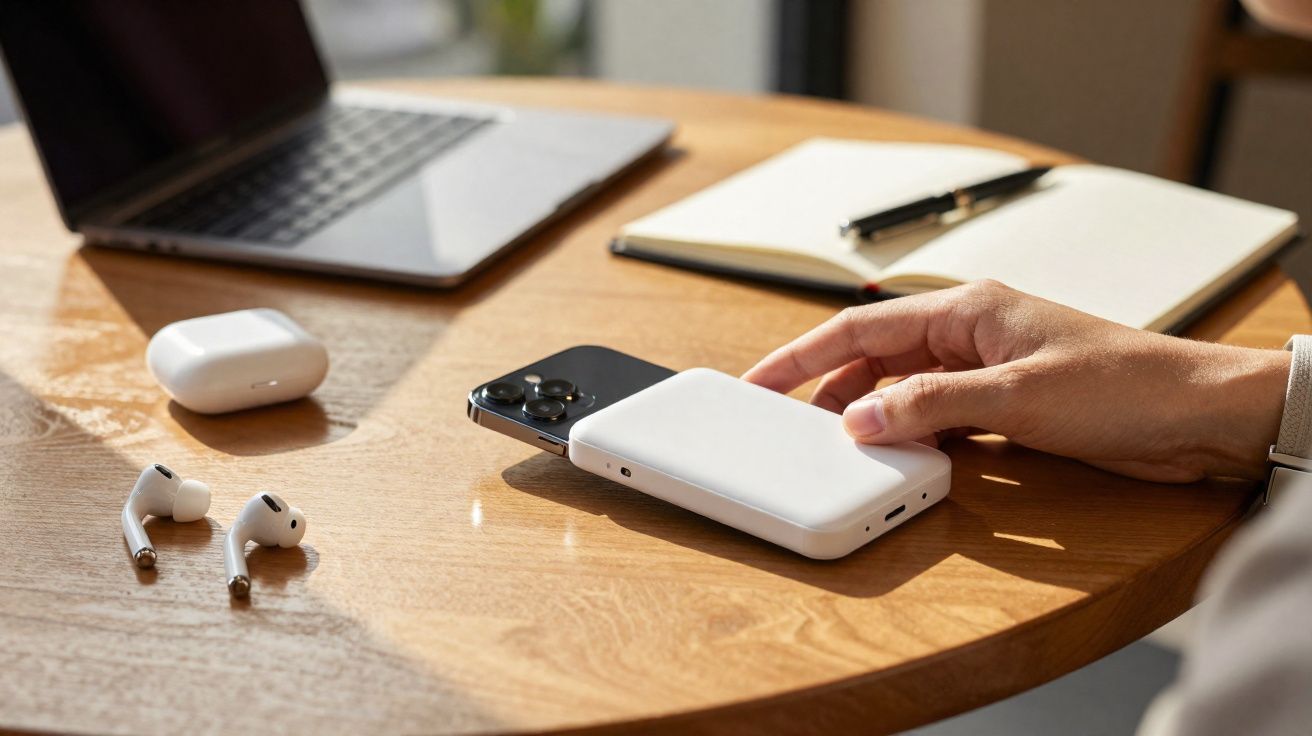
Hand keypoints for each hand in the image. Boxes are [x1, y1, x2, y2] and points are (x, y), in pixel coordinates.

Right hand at [742, 280, 1290, 482]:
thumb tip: (861, 418)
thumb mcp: (1017, 397)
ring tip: (837, 446)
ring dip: (873, 416)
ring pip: (905, 389)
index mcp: (967, 309)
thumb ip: (931, 405)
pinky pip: (937, 415)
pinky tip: (899, 455)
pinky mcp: (1006, 404)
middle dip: (830, 390)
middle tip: (787, 426)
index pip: (862, 326)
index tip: (760, 381)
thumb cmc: (1126, 386)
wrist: (1198, 416)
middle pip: (876, 358)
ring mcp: (987, 369)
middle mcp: (971, 333)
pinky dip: (913, 434)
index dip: (802, 356)